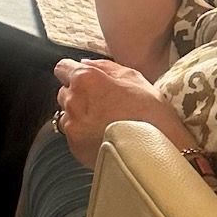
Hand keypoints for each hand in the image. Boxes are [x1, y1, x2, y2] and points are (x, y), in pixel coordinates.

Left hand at [52, 56, 192, 168]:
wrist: (154, 153)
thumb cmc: (149, 113)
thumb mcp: (134, 78)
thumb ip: (105, 67)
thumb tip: (86, 63)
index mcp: (86, 79)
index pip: (63, 68)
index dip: (74, 72)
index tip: (85, 79)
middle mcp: (73, 101)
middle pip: (64, 92)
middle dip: (79, 95)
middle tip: (102, 102)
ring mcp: (72, 126)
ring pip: (67, 114)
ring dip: (80, 115)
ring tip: (104, 123)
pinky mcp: (74, 147)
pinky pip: (73, 135)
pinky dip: (84, 135)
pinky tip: (104, 136)